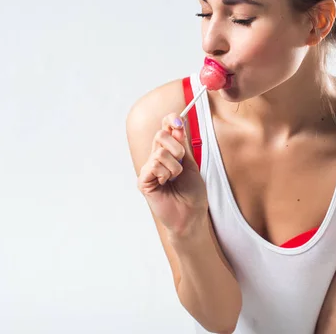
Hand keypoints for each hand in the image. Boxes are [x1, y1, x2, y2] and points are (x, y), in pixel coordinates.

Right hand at [137, 113, 207, 237]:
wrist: (191, 214)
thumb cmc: (193, 193)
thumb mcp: (191, 164)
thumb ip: (182, 145)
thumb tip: (178, 124)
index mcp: (169, 152)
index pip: (164, 129)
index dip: (170, 121)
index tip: (179, 121)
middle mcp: (156, 158)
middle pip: (160, 135)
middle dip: (177, 147)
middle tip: (182, 162)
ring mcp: (148, 169)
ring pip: (160, 152)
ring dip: (175, 166)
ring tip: (175, 178)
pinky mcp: (143, 181)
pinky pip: (153, 165)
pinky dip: (165, 174)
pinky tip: (166, 184)